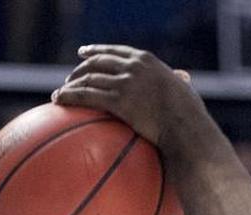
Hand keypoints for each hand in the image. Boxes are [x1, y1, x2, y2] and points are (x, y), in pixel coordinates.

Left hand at [53, 44, 200, 147]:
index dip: (96, 50)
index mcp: (147, 61)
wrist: (188, 129)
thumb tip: (183, 78)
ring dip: (70, 85)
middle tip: (70, 78)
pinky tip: (59, 101)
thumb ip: (180, 81)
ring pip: (88, 78)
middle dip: (79, 69)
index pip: (115, 51)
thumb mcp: (187, 90)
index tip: (83, 52)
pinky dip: (69, 96)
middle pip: (97, 62)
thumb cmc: (191, 116)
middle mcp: (133, 67)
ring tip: (59, 93)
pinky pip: (85, 94)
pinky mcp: (117, 100)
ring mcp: (124, 83)